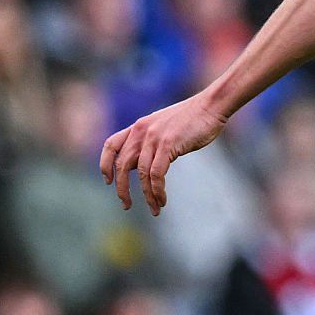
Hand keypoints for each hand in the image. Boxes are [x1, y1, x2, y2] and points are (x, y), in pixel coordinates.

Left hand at [98, 93, 226, 214]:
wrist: (210, 106)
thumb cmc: (192, 118)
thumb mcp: (164, 128)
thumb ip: (150, 142)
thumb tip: (141, 164)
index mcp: (138, 127)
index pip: (111, 145)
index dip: (105, 164)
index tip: (108, 181)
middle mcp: (141, 131)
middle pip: (122, 165)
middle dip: (122, 188)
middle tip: (126, 205)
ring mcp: (154, 138)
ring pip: (141, 174)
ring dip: (146, 195)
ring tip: (154, 208)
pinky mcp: (167, 144)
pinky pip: (156, 174)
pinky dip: (157, 190)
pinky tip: (162, 199)